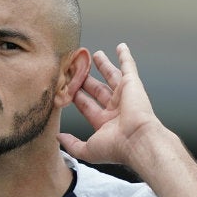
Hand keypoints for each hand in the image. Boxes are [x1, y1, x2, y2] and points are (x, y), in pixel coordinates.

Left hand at [57, 43, 168, 165]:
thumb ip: (72, 144)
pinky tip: (121, 47)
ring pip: (111, 76)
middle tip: (76, 68)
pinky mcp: (132, 84)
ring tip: (94, 55)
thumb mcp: (87, 150)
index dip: (76, 96)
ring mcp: (124, 96)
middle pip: (97, 90)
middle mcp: (116, 109)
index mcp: (105, 123)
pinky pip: (128, 66)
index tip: (65, 87)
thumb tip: (58, 137)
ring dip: (103, 65)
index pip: (86, 106)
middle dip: (86, 79)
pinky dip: (125, 56)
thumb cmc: (116, 147)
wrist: (138, 140)